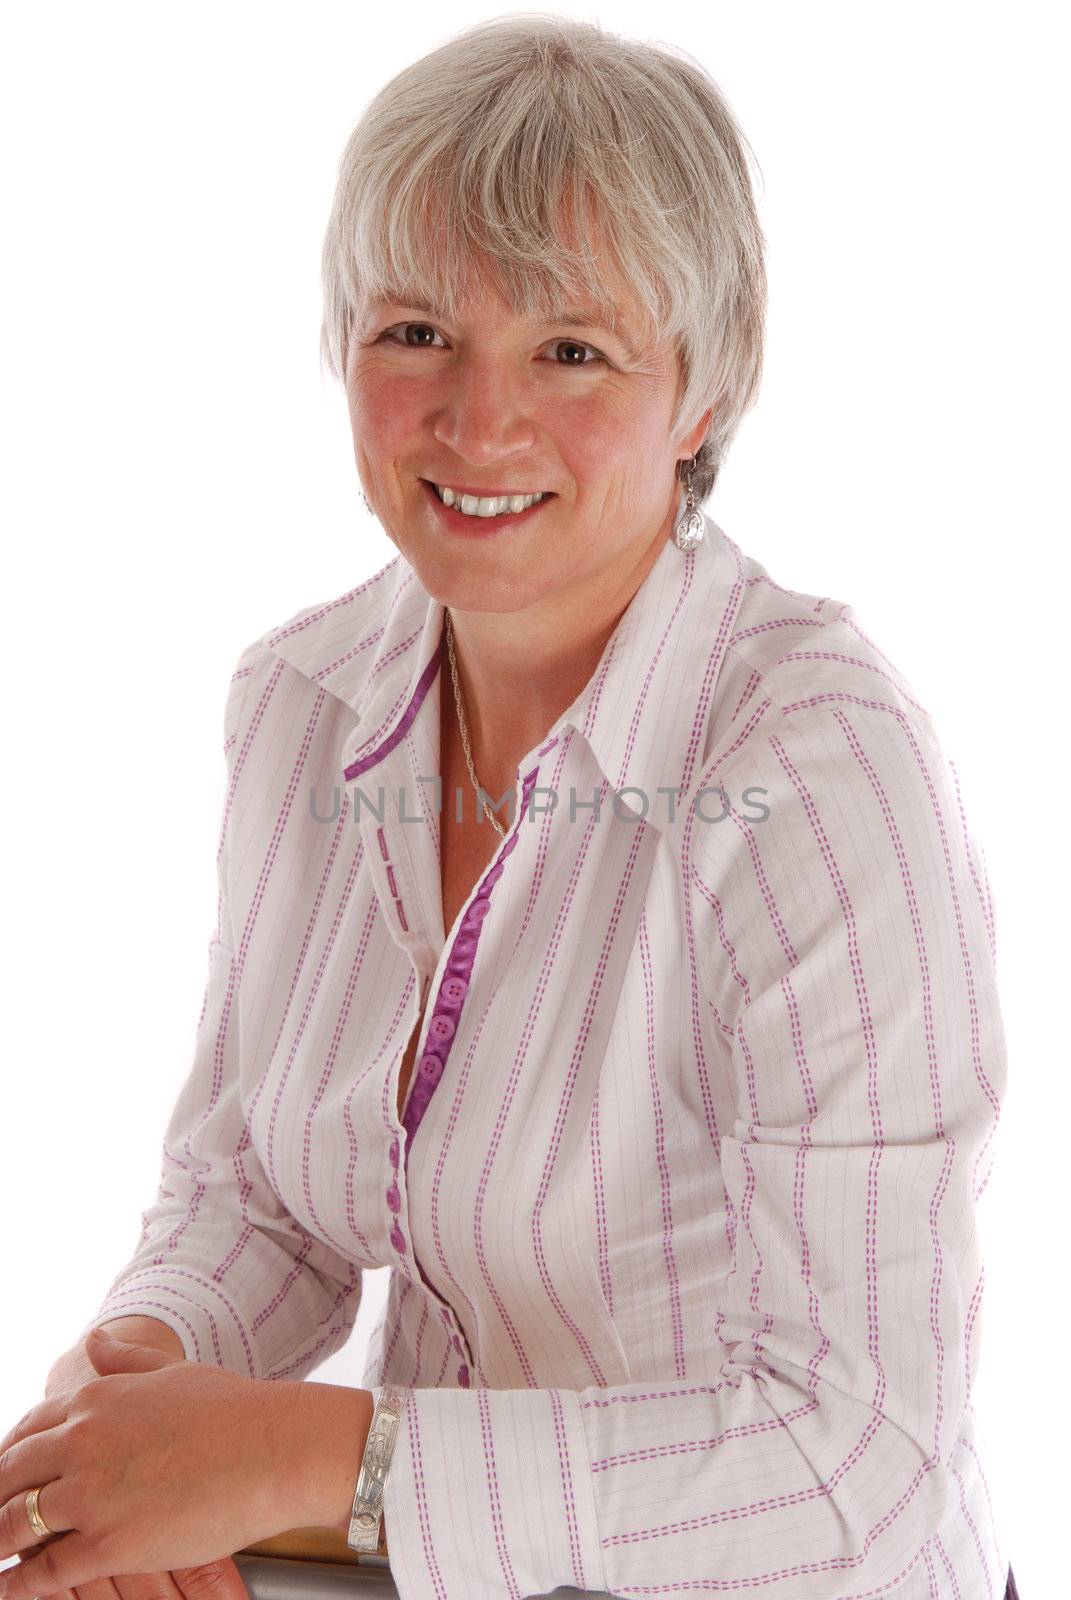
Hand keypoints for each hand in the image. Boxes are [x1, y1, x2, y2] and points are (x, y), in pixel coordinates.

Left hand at [0, 1328, 300, 1599]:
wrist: (275, 1448)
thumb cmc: (233, 1410)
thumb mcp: (173, 1372)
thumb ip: (127, 1359)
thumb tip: (94, 1342)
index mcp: (96, 1399)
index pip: (26, 1430)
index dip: (6, 1458)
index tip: (1, 1476)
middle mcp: (83, 1441)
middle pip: (7, 1475)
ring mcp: (92, 1493)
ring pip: (15, 1523)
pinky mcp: (109, 1543)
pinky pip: (44, 1570)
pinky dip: (18, 1583)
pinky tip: (9, 1589)